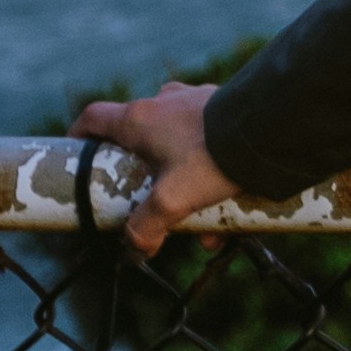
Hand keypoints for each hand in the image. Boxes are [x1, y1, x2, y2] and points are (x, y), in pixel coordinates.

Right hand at [68, 81, 239, 255]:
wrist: (272, 127)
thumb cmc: (213, 156)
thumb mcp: (172, 199)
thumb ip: (146, 227)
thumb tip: (135, 250)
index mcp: (140, 118)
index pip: (93, 118)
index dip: (80, 135)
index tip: (78, 155)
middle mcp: (164, 102)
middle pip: (138, 137)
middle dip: (145, 177)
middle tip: (152, 204)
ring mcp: (195, 101)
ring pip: (178, 145)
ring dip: (185, 186)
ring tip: (203, 226)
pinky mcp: (224, 107)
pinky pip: (209, 143)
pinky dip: (213, 176)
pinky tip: (231, 212)